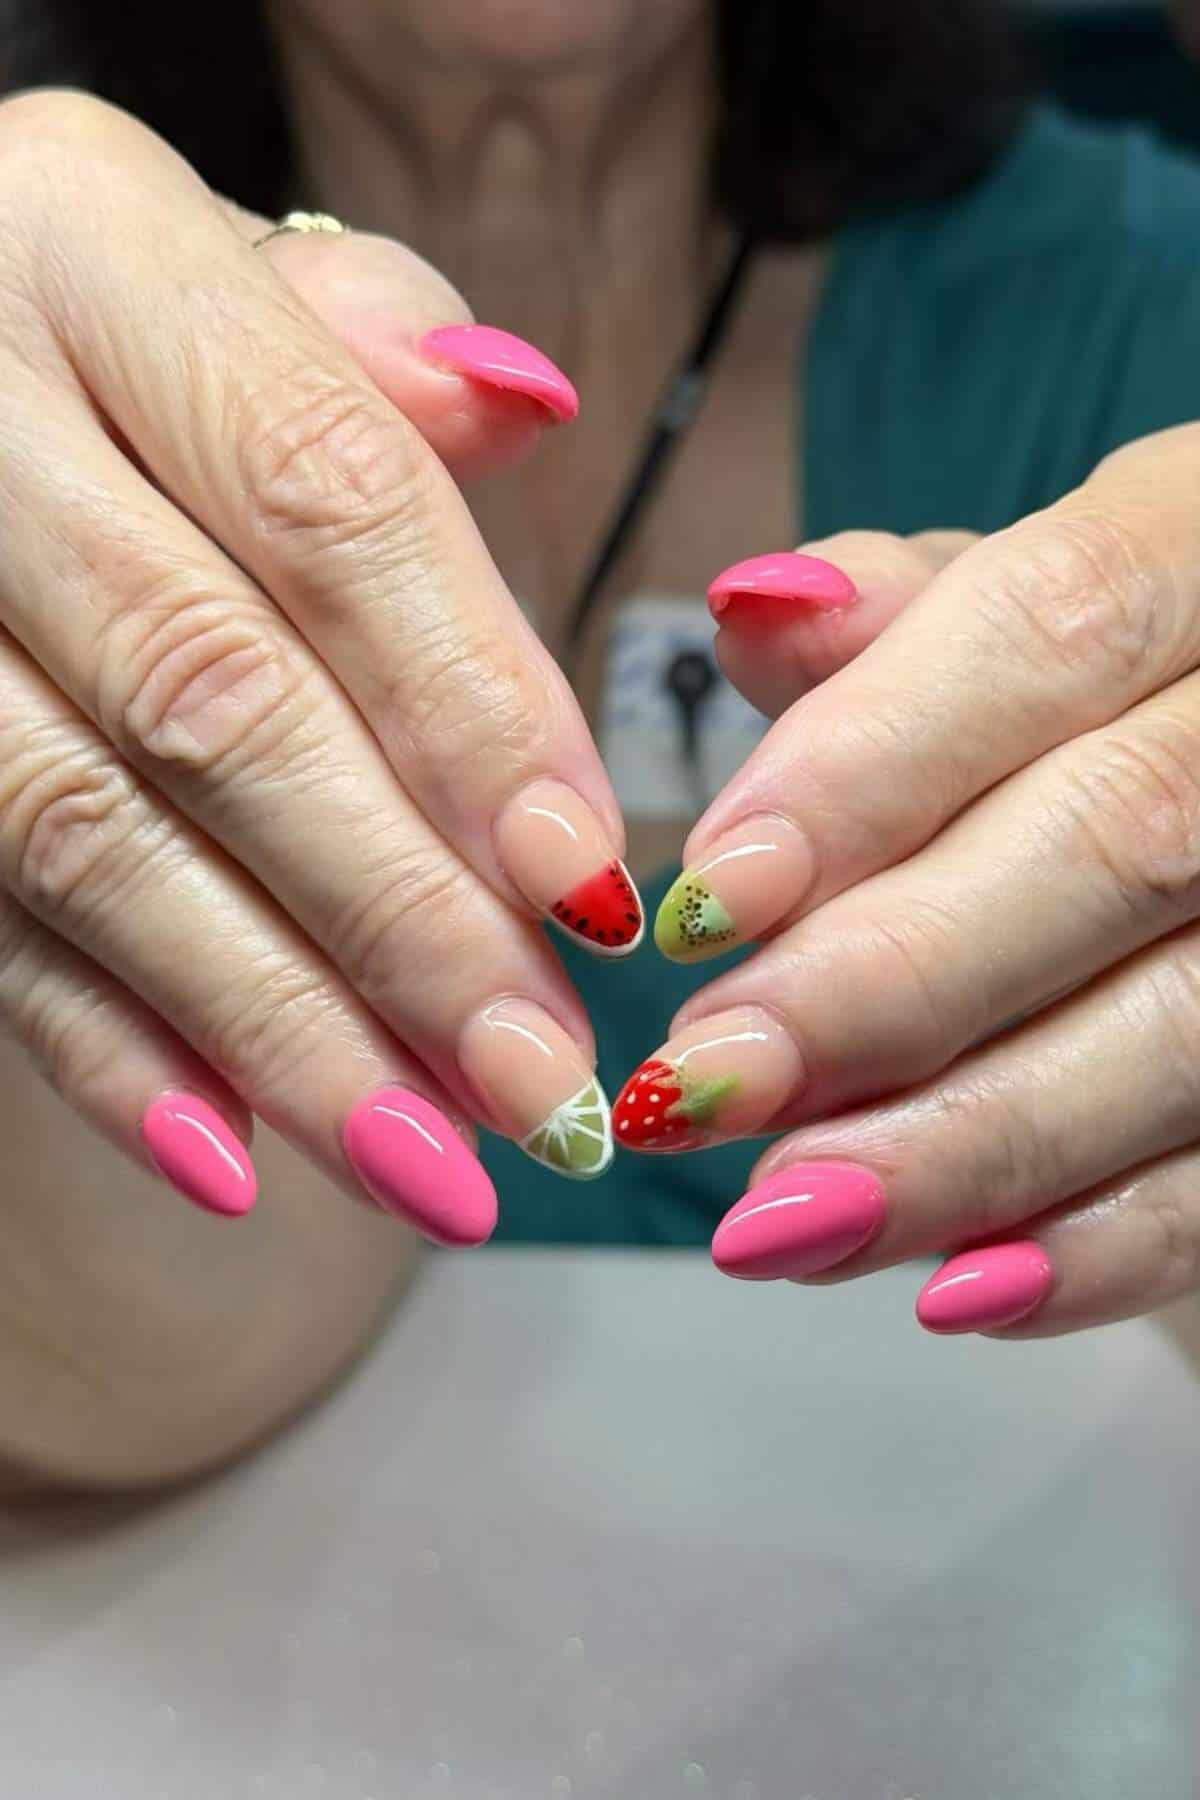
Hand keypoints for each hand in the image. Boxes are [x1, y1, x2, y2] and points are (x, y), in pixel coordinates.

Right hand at [0, 90, 641, 1246]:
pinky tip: (233, 1158)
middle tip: (537, 1084)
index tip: (586, 889)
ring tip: (426, 1162)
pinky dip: (104, 1046)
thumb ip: (370, 350)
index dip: (467, 705)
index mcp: (90, 246)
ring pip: (79, 834)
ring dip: (268, 1025)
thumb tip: (525, 406)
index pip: (324, 498)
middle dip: (394, 919)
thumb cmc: (93, 313)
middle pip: (210, 697)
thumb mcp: (217, 265)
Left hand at [616, 429, 1199, 1335]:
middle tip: (705, 1080)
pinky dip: (1103, 1247)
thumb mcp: (1011, 619)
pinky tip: (951, 1290)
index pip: (1057, 624)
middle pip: (1125, 837)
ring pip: (1190, 1025)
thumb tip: (754, 605)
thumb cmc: (1099, 705)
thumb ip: (901, 622)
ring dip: (964, 1143)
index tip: (702, 901)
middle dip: (890, 979)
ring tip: (779, 1215)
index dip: (869, 768)